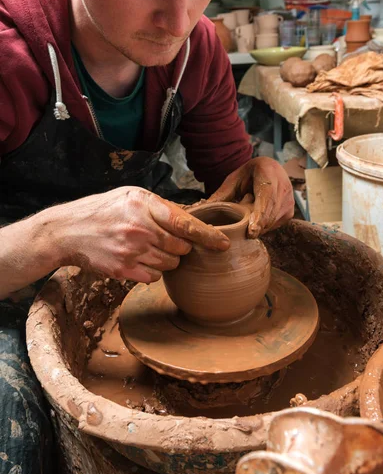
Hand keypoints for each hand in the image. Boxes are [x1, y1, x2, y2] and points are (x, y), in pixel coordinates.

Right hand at [49, 187, 229, 283]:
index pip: (185, 224)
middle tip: (165, 240)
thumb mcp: (132, 196)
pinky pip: (154, 276)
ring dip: (167, 259)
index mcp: (145, 205)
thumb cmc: (104, 210)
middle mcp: (140, 228)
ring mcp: (132, 251)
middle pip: (182, 248)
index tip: (224, 244)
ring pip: (171, 264)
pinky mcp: (124, 270)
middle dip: (180, 246)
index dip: (208, 236)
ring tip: (147, 247)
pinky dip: (152, 271)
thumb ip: (162, 207)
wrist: (68, 231)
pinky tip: (138, 258)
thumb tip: (193, 219)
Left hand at [207, 157, 293, 237]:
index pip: (266, 197)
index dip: (259, 215)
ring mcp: (289, 200)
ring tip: (246, 218)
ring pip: (271, 223)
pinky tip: (254, 219)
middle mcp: (284, 186)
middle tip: (238, 234)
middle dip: (254, 227)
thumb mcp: (233, 181)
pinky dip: (262, 227)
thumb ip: (220, 196)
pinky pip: (274, 226)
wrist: (269, 170)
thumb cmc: (247, 176)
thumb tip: (199, 210)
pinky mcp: (290, 212)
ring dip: (256, 227)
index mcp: (268, 172)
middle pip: (269, 214)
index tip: (252, 232)